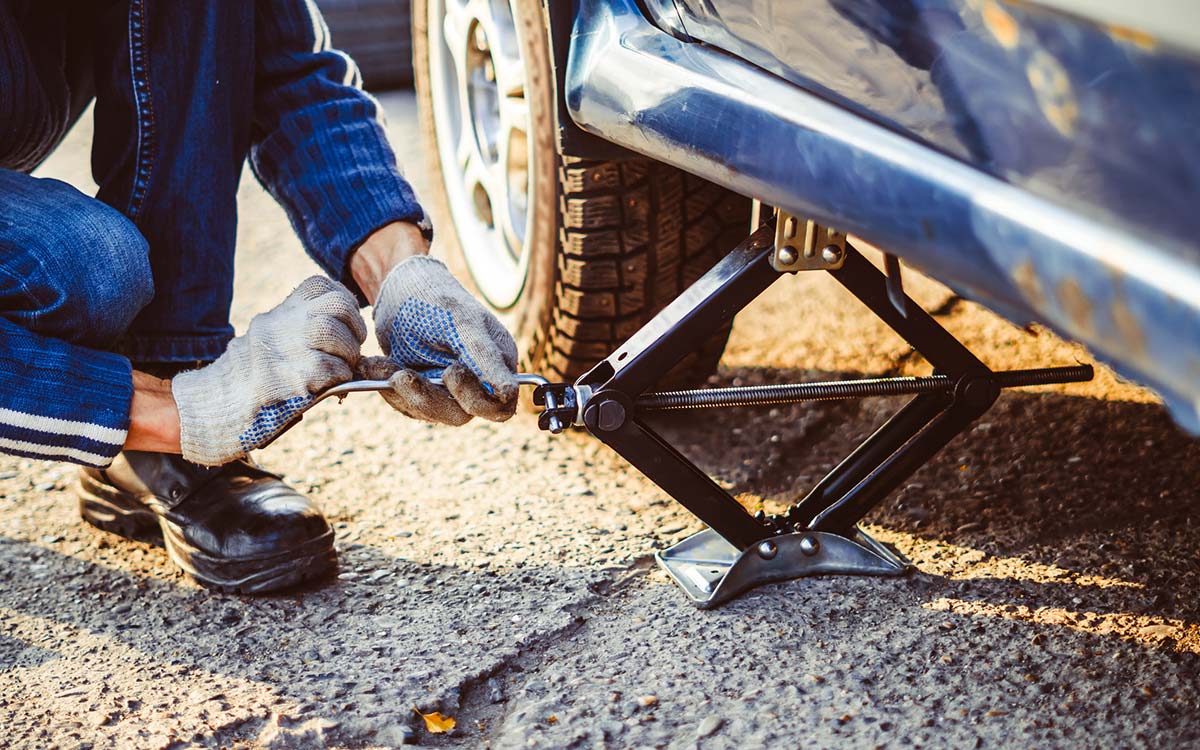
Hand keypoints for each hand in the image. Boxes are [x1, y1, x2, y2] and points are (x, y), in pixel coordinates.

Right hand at [172, 276, 365, 464]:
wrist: (210, 410)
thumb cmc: (245, 387)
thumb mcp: (269, 347)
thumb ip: (300, 337)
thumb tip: (349, 348)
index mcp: (278, 316)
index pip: (319, 286)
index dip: (343, 301)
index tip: (346, 323)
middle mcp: (281, 325)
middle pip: (337, 303)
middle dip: (354, 326)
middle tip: (351, 349)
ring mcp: (284, 347)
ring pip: (333, 330)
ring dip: (348, 354)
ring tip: (340, 369)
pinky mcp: (291, 376)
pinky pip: (333, 368)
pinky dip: (340, 379)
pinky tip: (329, 388)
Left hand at [370, 255, 517, 424]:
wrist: (400, 289)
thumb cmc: (436, 297)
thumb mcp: (462, 322)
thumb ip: (486, 357)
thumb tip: (509, 392)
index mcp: (497, 363)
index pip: (499, 406)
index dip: (476, 399)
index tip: (451, 371)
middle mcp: (476, 381)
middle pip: (460, 414)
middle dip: (427, 397)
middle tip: (402, 374)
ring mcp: (447, 389)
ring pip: (429, 412)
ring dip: (401, 391)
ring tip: (380, 364)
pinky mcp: (421, 391)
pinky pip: (405, 403)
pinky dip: (387, 386)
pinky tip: (374, 365)